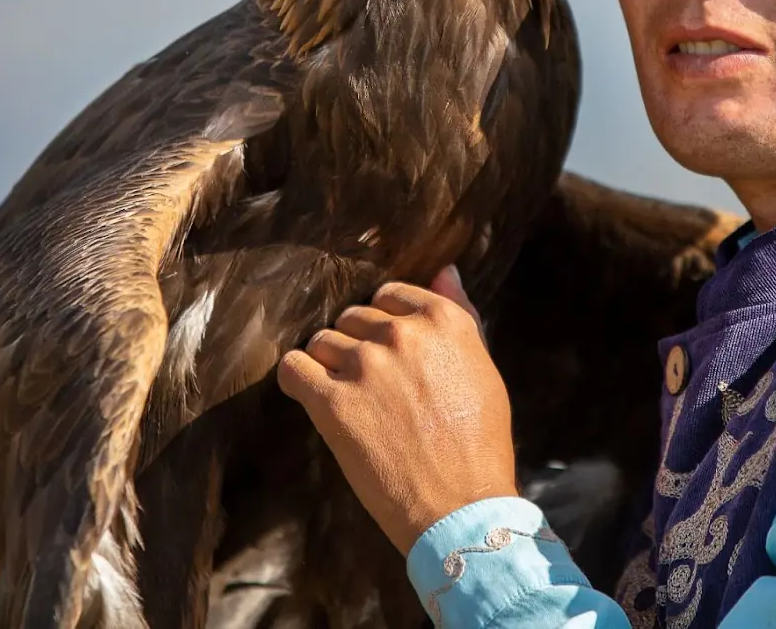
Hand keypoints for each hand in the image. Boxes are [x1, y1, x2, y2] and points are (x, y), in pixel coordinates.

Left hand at [277, 267, 518, 553]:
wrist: (461, 506)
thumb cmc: (478, 442)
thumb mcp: (483, 368)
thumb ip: (460, 314)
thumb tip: (445, 270)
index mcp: (443, 321)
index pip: (390, 296)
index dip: (383, 324)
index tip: (387, 352)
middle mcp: (402, 334)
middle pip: (352, 317)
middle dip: (356, 346)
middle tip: (370, 385)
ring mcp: (364, 365)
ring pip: (321, 341)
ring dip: (328, 365)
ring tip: (348, 399)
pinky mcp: (331, 401)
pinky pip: (293, 369)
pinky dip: (296, 379)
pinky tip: (309, 395)